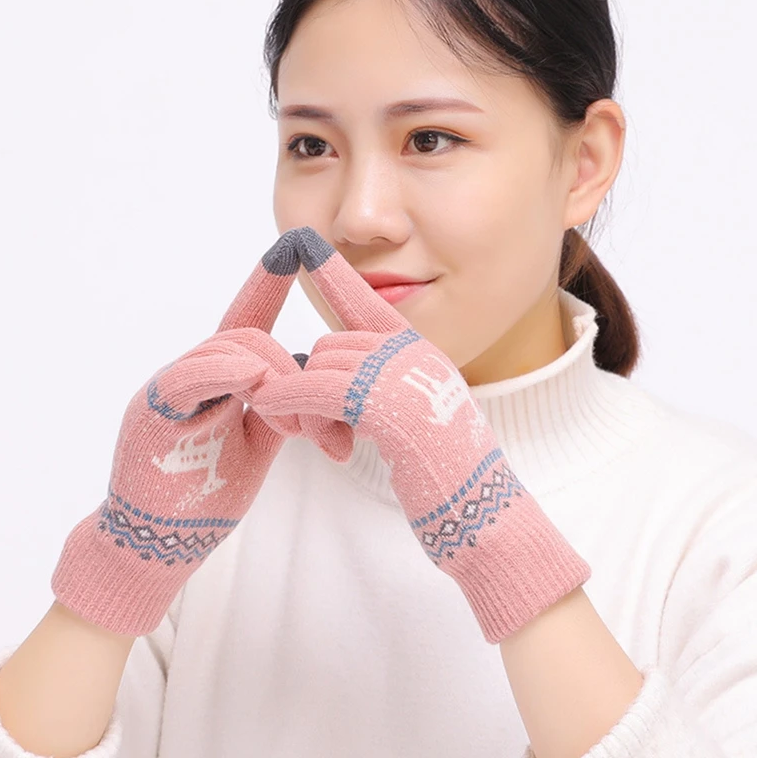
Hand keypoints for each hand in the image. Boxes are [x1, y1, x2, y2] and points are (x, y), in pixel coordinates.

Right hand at [50, 228, 321, 635]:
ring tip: (292, 430)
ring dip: (272, 381)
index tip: (293, 250)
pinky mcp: (151, 414)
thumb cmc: (209, 488)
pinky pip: (188, 376)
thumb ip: (278, 405)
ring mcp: (169, 389)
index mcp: (218, 378)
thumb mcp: (257, 441)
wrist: (163, 542)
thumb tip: (309, 382)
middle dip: (292, 373)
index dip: (267, 286)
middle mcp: (193, 374)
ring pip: (228, 348)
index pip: (246, 321)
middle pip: (251, 337)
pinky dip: (223, 371)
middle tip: (314, 429)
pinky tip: (253, 380)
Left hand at [249, 227, 591, 642]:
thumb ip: (381, 389)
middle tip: (316, 429)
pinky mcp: (389, 404)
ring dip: (303, 404)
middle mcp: (416, 353)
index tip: (306, 244)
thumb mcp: (415, 417)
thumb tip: (329, 372)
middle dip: (312, 382)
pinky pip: (321, 388)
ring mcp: (406, 375)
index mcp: (422, 352)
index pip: (370, 304)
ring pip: (323, 366)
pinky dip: (292, 399)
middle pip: (333, 346)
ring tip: (320, 441)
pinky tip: (274, 409)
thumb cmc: (444, 472)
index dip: (336, 275)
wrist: (481, 513)